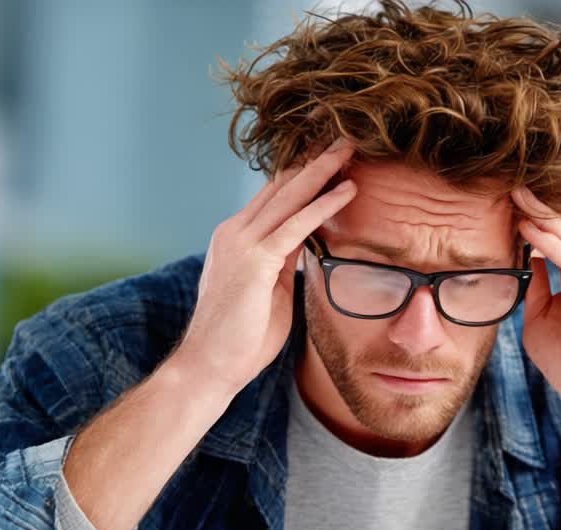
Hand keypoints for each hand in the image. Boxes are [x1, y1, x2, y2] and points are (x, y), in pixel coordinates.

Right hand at [176, 139, 356, 394]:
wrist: (209, 366)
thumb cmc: (241, 337)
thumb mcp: (270, 289)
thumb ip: (284, 261)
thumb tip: (306, 244)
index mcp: (236, 237)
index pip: (274, 194)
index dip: (303, 172)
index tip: (330, 153)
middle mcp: (235, 231)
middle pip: (281, 184)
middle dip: (314, 158)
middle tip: (345, 134)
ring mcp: (242, 244)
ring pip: (289, 195)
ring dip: (323, 169)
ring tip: (351, 147)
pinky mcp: (254, 261)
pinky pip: (296, 225)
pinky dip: (324, 205)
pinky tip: (347, 189)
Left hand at [512, 187, 560, 428]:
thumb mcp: (542, 321)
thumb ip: (533, 290)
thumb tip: (517, 263)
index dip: (532, 212)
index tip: (499, 193)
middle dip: (537, 202)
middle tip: (505, 176)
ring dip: (544, 214)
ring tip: (514, 192)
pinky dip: (554, 246)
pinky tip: (530, 230)